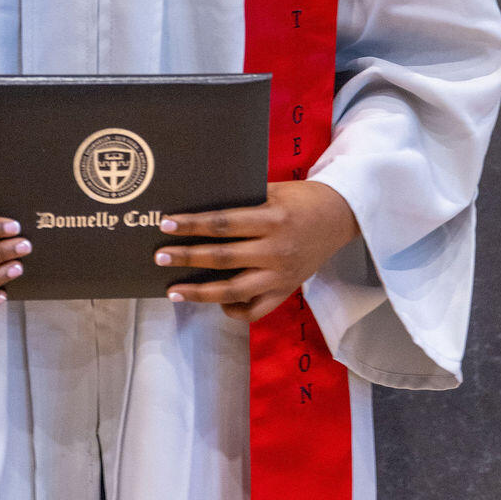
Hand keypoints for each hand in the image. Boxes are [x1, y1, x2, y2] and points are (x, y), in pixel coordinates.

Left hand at [153, 180, 358, 323]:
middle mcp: (276, 250)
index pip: (224, 224)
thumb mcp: (272, 190)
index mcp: (272, 219)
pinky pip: (256, 309)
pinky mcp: (287, 290)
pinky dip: (233, 309)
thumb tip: (199, 205)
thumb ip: (241, 201)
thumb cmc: (300, 198)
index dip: (193, 225)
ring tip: (174, 290)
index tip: (167, 224)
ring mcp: (282, 275)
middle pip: (223, 258)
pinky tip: (216, 301)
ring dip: (201, 292)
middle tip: (160, 257)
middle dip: (188, 258)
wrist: (341, 216)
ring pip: (235, 291)